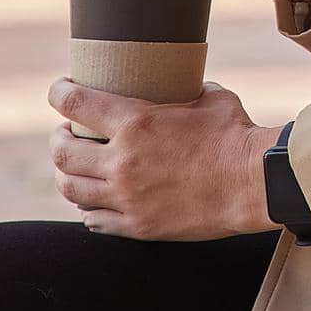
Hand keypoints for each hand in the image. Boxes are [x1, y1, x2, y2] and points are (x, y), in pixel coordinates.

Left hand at [47, 77, 276, 239]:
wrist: (253, 183)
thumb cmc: (235, 134)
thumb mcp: (207, 97)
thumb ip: (181, 93)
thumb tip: (177, 84)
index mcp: (136, 123)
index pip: (76, 104)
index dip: (59, 93)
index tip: (59, 89)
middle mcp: (122, 162)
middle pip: (63, 153)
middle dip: (57, 139)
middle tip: (64, 132)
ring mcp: (127, 198)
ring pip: (72, 190)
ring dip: (65, 174)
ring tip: (73, 167)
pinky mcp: (138, 226)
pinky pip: (95, 220)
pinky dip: (88, 208)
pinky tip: (93, 201)